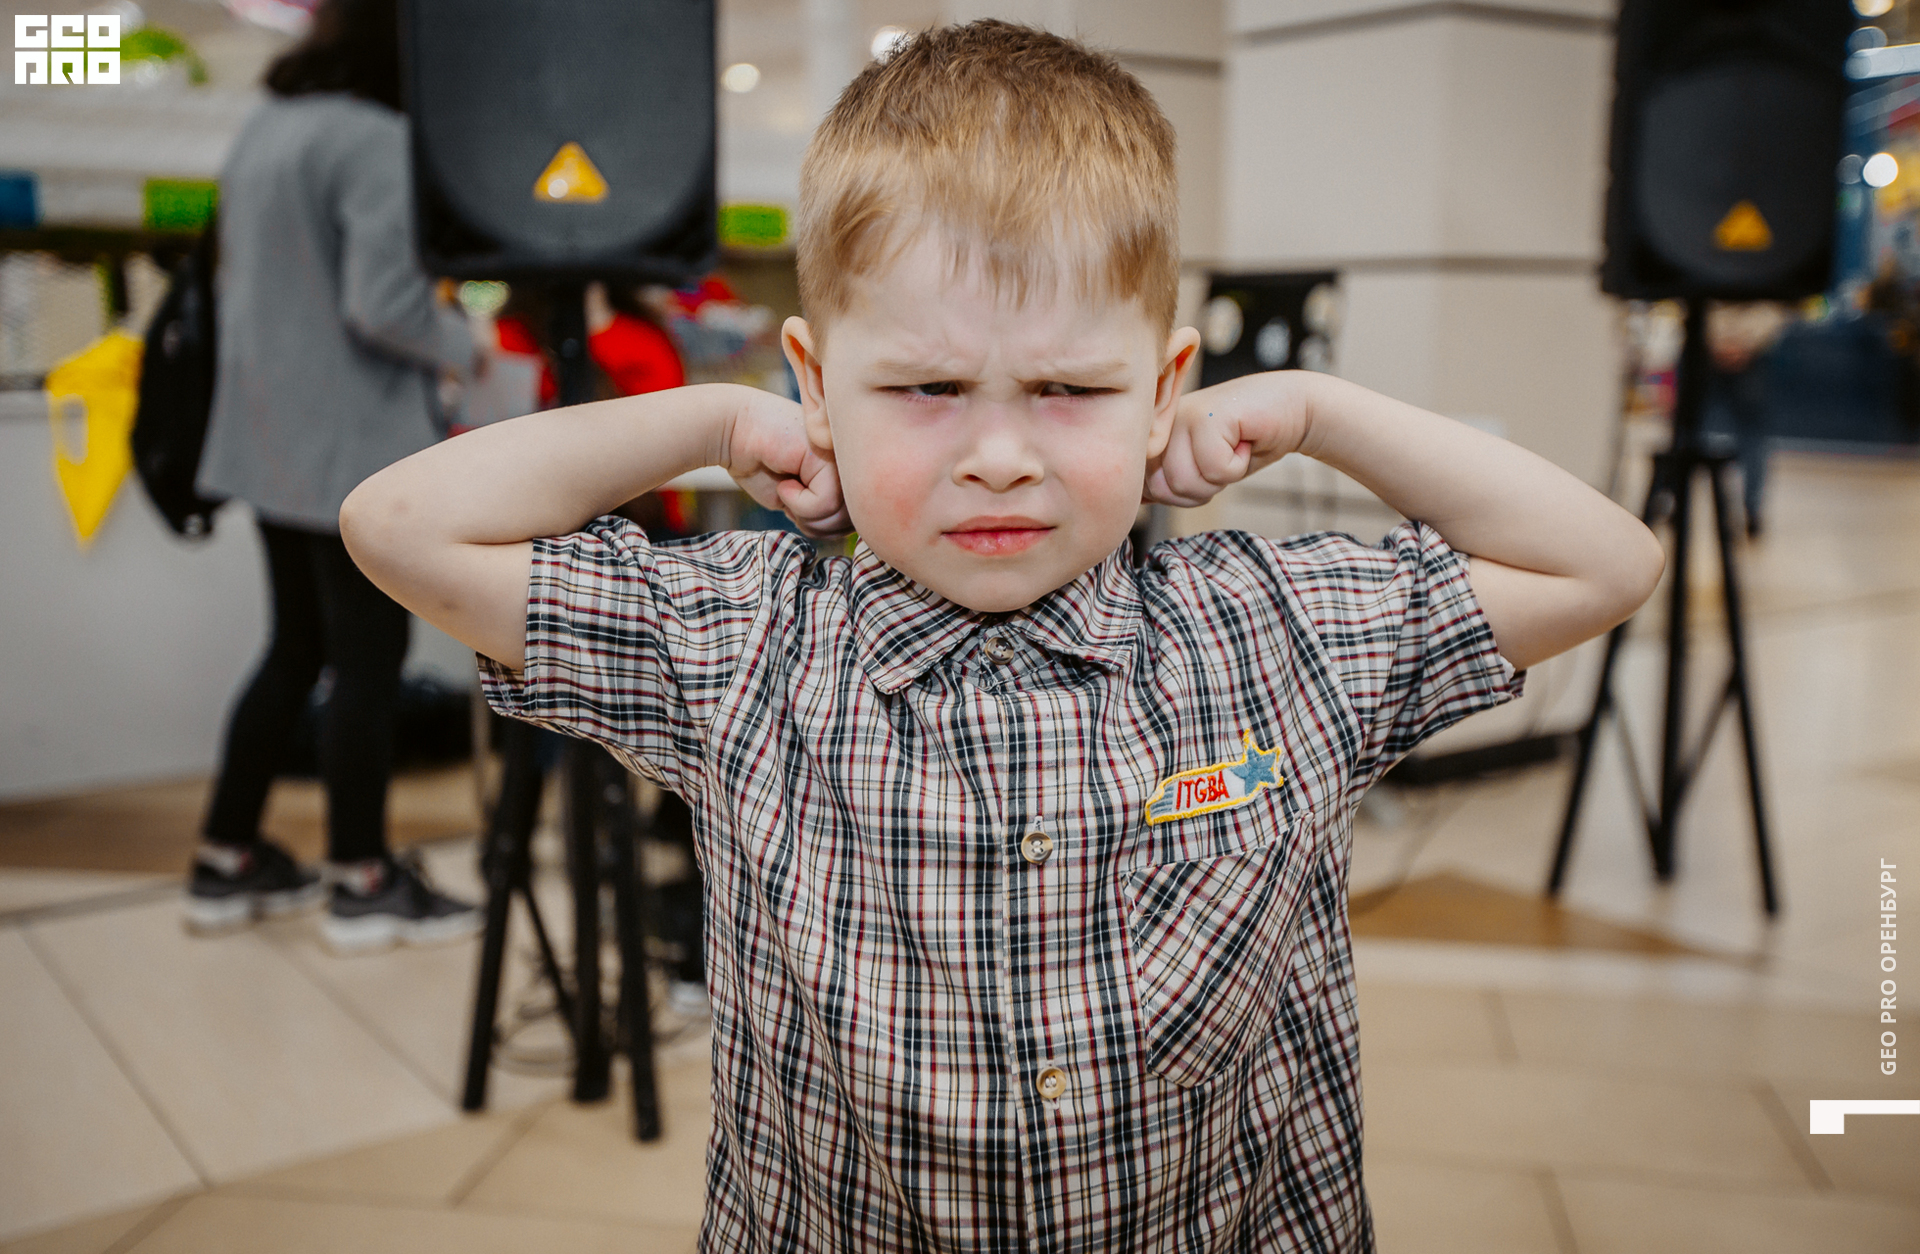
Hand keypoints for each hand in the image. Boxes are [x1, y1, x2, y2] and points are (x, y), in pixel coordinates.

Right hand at [723, 389, 850, 537]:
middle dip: (817, 526)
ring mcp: (843, 456)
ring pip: (841, 515)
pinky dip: (797, 502)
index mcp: (848, 471)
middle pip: (853, 521)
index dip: (827, 528)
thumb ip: (828, 511)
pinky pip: (825, 502)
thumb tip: (847, 533)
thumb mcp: (800, 498)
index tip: (799, 509)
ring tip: (787, 491)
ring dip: (806, 516)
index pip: (859, 517)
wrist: (733, 431)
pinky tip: (785, 482)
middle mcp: (850, 462)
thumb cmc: (760, 464)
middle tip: (792, 503)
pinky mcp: (830, 456)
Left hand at [1146, 371, 1313, 506]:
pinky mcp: (1208, 416)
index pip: (1144, 488)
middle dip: (1201, 488)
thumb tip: (1137, 503)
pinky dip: (1238, 466)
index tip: (1206, 467)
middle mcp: (1161, 422)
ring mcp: (1182, 415)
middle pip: (1163, 489)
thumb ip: (1164, 480)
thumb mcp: (1198, 468)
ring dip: (1220, 477)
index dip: (1181, 493)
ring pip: (1185, 482)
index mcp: (1153, 434)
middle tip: (1222, 458)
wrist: (1292, 411)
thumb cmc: (1245, 442)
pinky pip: (1215, 470)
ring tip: (1232, 448)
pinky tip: (1244, 441)